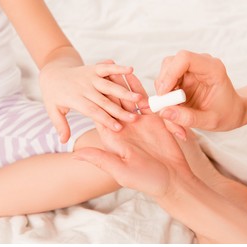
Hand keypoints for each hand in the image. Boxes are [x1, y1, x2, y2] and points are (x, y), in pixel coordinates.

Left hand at [39, 62, 141, 142]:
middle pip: (104, 100)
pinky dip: (118, 68)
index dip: (105, 120)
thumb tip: (63, 141)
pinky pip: (106, 67)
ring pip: (109, 85)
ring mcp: (89, 76)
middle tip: (134, 118)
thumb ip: (60, 125)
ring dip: (124, 91)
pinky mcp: (93, 68)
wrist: (52, 72)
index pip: (92, 111)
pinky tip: (131, 70)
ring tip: (138, 97)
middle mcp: (83, 87)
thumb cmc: (54, 95)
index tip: (118, 128)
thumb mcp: (53, 110)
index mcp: (74, 99)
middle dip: (119, 110)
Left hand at [73, 74, 190, 197]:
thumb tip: (74, 155)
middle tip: (95, 69)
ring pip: (125, 98)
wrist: (172, 179)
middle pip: (110, 103)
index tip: (81, 86)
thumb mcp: (120, 170)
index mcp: (112, 139)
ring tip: (113, 66)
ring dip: (119, 83)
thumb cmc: (145, 179)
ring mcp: (138, 122)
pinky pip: (143, 99)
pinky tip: (132, 74)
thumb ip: (100, 159)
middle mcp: (123, 128)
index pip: (97, 116)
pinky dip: (137, 87)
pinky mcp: (153, 119)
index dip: (90, 100)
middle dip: (104, 87)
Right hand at [155, 50, 246, 131]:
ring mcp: (189, 70)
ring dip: (162, 93)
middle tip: (165, 106)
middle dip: (162, 85)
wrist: (232, 112)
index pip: (184, 58)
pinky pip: (165, 84)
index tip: (165, 94)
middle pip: (170, 64)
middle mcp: (199, 65)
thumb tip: (163, 112)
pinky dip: (165, 98)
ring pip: (164, 74)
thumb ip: (188, 118)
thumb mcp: (210, 121)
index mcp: (212, 69)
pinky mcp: (181, 78)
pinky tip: (173, 111)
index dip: (170, 74)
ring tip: (171, 113)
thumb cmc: (227, 114)